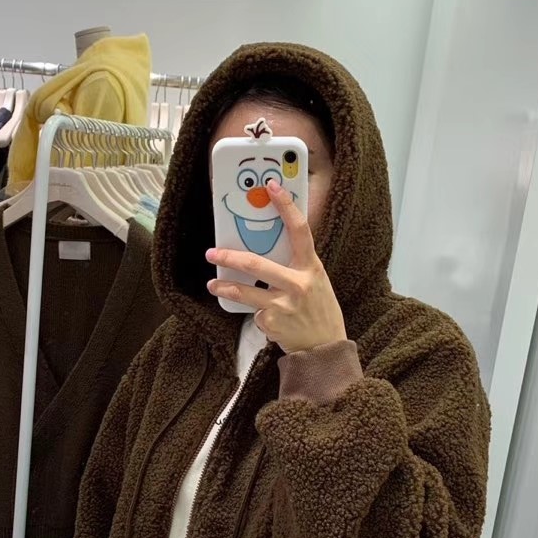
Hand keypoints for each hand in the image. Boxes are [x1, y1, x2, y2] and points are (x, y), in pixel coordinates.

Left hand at [205, 181, 346, 353]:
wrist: (325, 349)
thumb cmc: (320, 312)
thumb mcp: (316, 282)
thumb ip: (296, 267)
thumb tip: (268, 249)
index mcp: (312, 268)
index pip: (299, 230)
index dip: (286, 206)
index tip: (272, 187)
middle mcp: (298, 284)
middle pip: (255, 264)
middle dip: (229, 258)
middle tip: (212, 254)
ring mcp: (283, 305)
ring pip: (244, 293)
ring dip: (224, 288)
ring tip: (213, 286)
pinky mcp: (272, 324)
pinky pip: (255, 314)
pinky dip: (258, 316)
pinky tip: (271, 322)